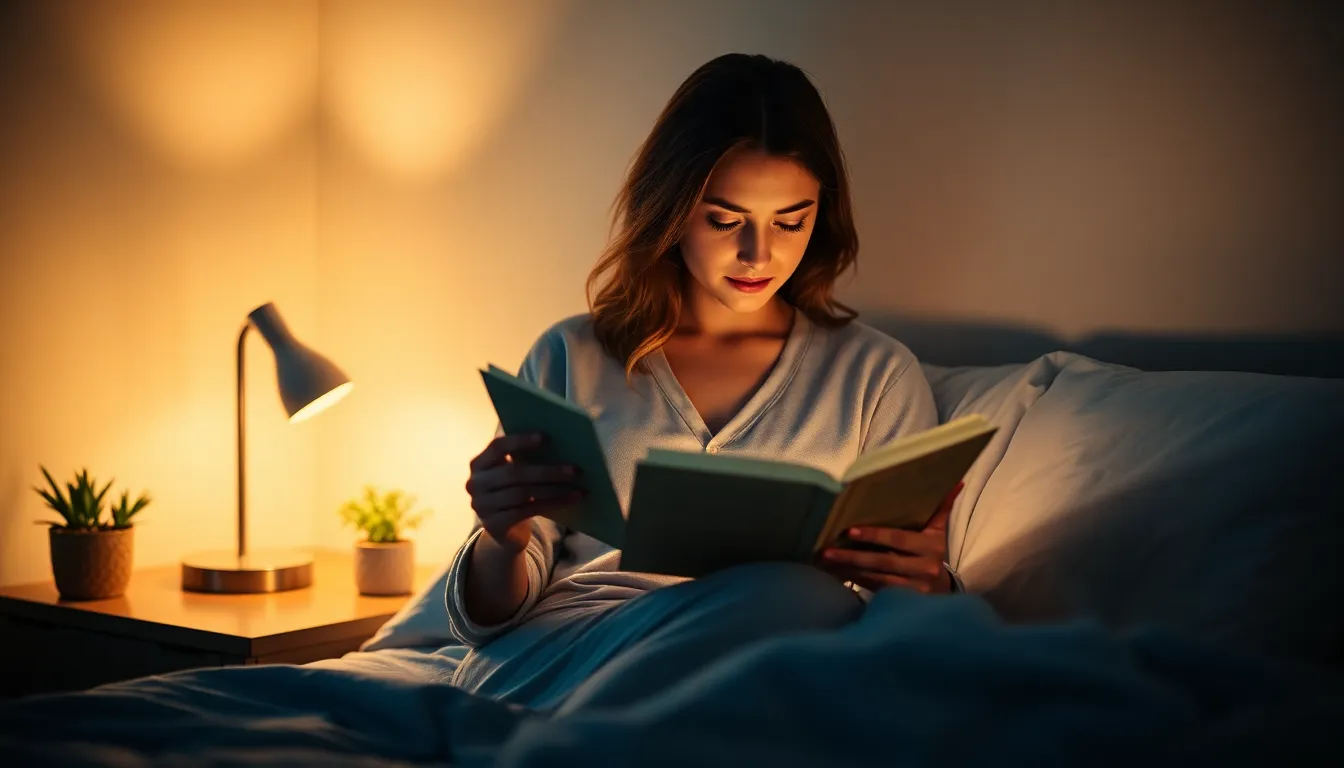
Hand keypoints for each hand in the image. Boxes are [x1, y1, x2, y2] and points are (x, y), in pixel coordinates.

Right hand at [464, 432, 583, 554]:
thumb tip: (562, 444)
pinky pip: (527, 511)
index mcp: (479, 463)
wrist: (507, 531)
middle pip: (514, 473)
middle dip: (547, 471)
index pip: (497, 447)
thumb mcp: (515, 474)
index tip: (547, 437)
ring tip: (578, 487)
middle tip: (575, 469)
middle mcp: (475, 484)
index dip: (521, 441)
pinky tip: (571, 499)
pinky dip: (553, 504)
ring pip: (523, 494)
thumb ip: (526, 459)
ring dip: (554, 489)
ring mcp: (482, 506)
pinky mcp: (494, 525)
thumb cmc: (516, 492)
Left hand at [819, 482, 963, 593]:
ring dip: (850, 570)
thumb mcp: (939, 531)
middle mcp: (924, 568)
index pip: (898, 539)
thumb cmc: (934, 553)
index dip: (874, 536)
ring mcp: (915, 589)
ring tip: (827, 562)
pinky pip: (876, 591)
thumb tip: (957, 482)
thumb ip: (942, 507)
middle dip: (853, 557)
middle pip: (883, 562)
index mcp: (931, 547)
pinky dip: (856, 582)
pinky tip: (838, 575)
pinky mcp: (905, 602)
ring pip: (876, 579)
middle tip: (827, 551)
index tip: (850, 531)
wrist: (945, 590)